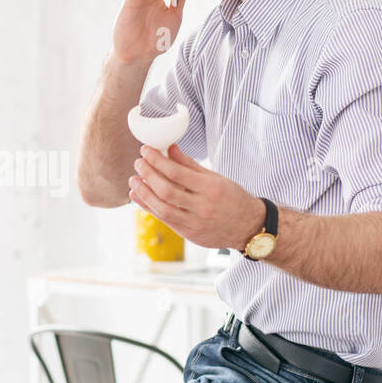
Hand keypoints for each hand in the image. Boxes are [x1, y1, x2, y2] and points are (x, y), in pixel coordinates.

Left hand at [127, 144, 262, 250]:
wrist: (248, 227)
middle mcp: (203, 207)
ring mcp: (195, 223)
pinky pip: (164, 219)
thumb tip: (169, 147)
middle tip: (138, 163)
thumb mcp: (215, 178)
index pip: (177, 172)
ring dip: (144, 193)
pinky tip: (139, 196)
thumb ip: (190, 164)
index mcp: (211, 188)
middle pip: (167, 190)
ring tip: (133, 180)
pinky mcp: (189, 234)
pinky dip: (149, 207)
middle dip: (148, 174)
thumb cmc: (232, 198)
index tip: (146, 150)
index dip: (157, 160)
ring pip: (162, 208)